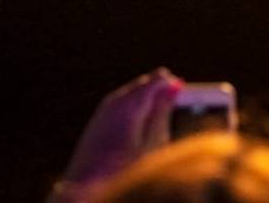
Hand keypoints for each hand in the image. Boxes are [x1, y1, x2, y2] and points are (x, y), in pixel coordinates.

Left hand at [61, 68, 182, 188]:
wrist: (86, 192)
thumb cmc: (124, 171)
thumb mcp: (153, 142)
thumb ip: (163, 110)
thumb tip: (174, 84)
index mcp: (131, 103)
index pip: (158, 78)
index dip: (173, 87)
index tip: (182, 102)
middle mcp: (114, 101)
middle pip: (144, 84)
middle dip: (158, 94)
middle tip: (171, 115)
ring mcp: (103, 111)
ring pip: (131, 95)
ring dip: (145, 104)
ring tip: (152, 129)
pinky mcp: (96, 123)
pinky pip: (120, 106)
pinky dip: (132, 113)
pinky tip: (135, 133)